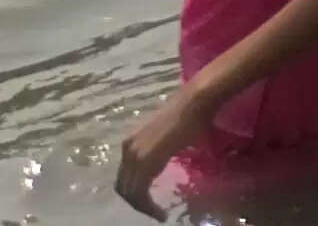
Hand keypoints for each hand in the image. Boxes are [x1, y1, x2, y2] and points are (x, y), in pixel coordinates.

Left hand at [113, 89, 203, 215]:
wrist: (194, 103)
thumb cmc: (188, 116)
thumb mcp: (167, 136)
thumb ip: (159, 150)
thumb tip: (165, 158)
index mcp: (130, 143)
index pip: (124, 177)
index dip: (134, 193)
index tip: (149, 202)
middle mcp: (127, 150)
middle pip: (123, 187)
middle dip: (136, 203)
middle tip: (153, 211)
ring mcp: (134, 156)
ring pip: (130, 193)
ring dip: (143, 207)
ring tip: (157, 214)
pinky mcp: (145, 162)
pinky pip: (140, 193)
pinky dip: (148, 206)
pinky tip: (160, 212)